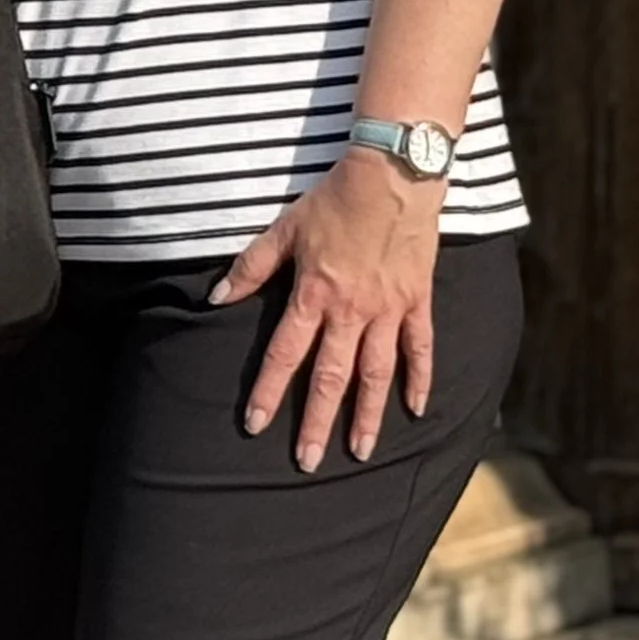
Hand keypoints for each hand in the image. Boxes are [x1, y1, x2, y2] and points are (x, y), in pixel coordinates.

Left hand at [211, 147, 441, 467]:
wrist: (392, 177)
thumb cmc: (333, 200)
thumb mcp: (284, 229)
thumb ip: (251, 267)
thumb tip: (217, 297)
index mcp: (315, 296)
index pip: (285, 354)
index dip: (269, 391)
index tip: (257, 425)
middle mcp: (352, 312)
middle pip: (332, 377)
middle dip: (317, 423)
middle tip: (307, 462)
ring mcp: (389, 310)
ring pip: (377, 374)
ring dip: (367, 415)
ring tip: (359, 452)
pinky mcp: (417, 301)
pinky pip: (420, 349)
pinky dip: (419, 380)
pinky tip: (414, 410)